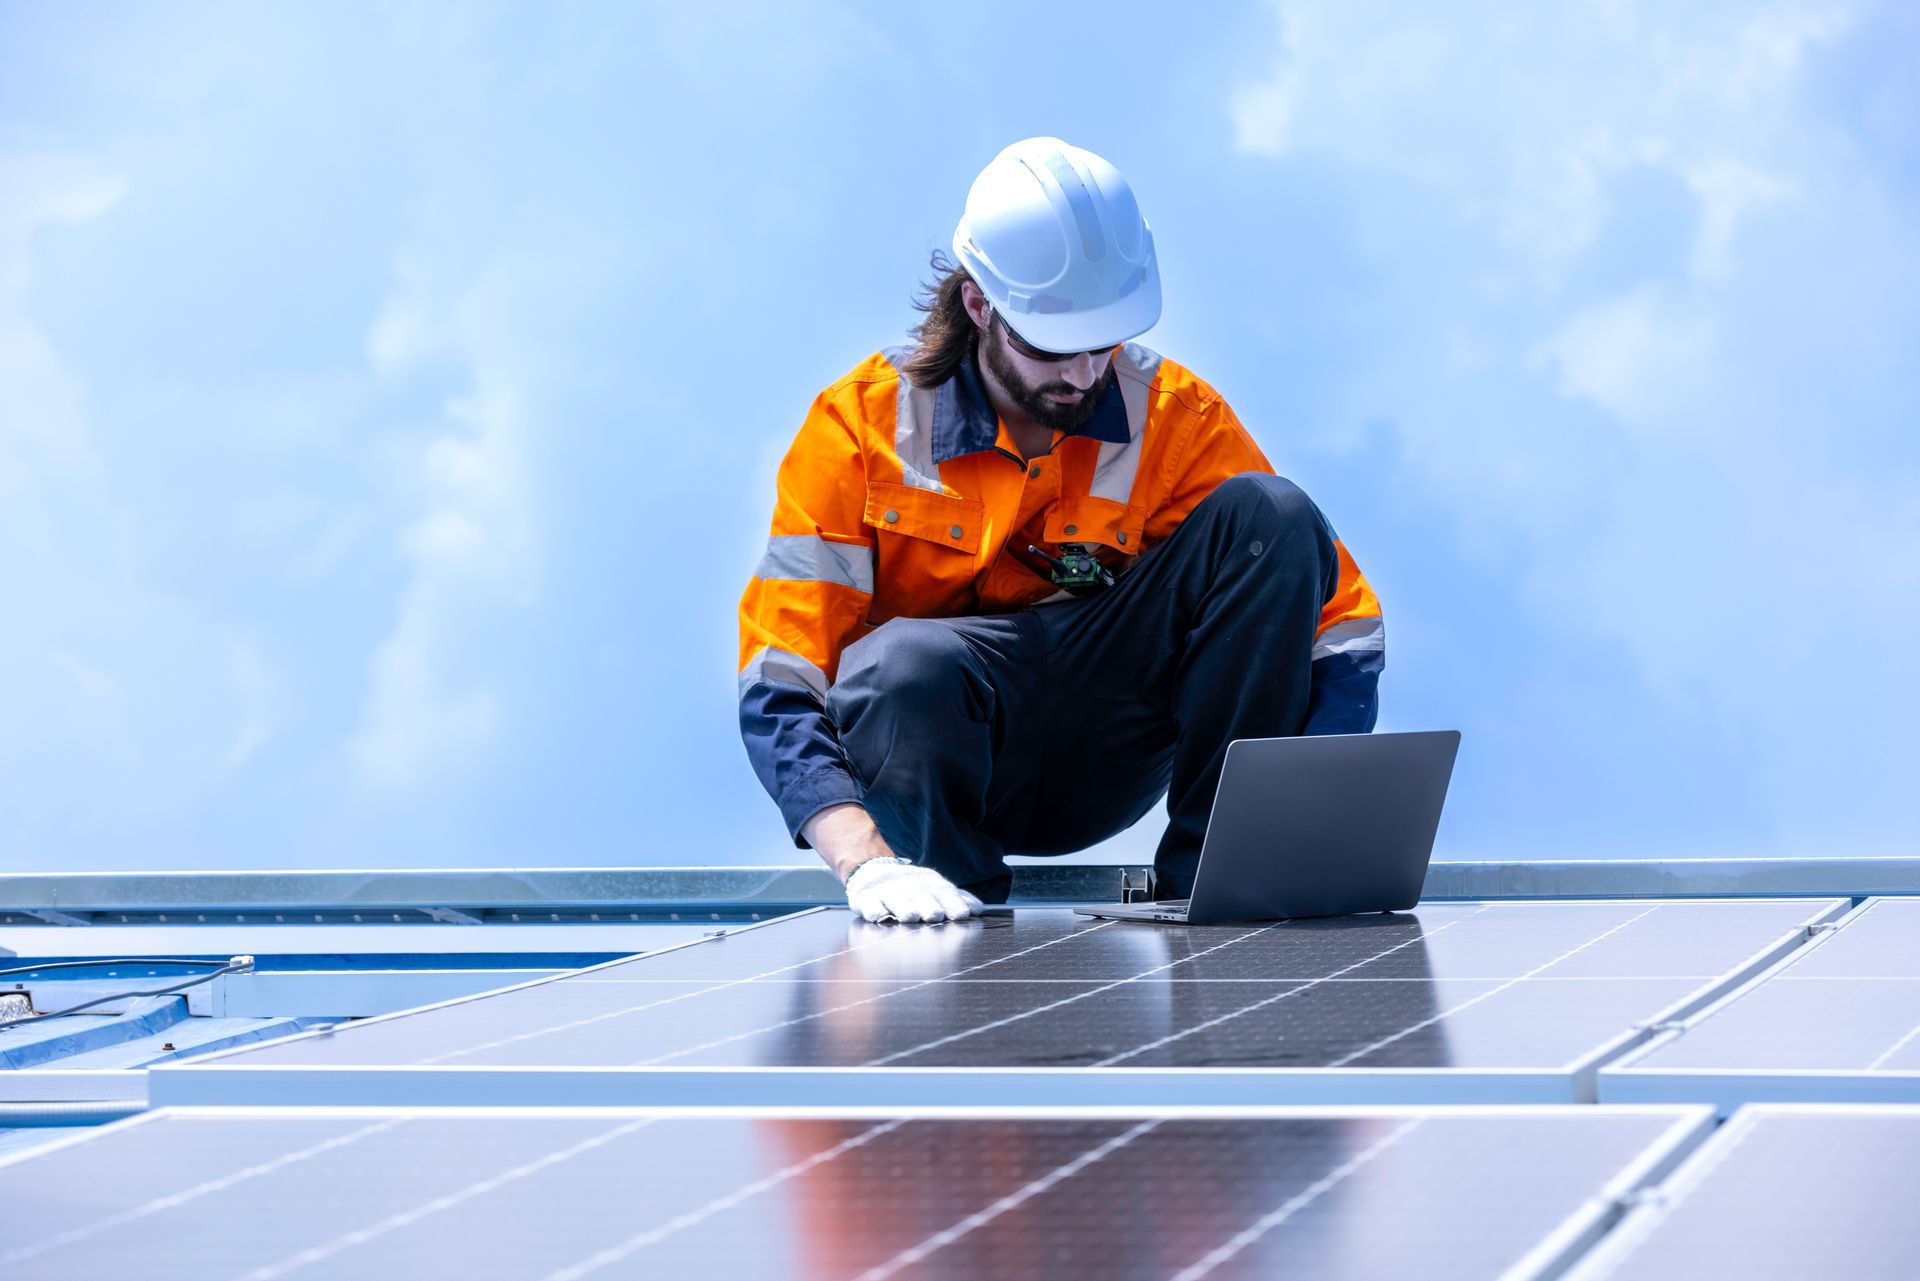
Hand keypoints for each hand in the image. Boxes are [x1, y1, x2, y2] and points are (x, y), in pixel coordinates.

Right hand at [844, 858, 981, 923]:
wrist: (873, 872)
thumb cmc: (912, 888)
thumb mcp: (934, 888)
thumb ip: (956, 899)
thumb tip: (978, 908)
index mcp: (929, 882)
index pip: (944, 891)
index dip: (953, 902)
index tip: (962, 915)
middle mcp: (909, 884)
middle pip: (920, 894)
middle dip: (928, 905)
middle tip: (935, 916)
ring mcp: (886, 891)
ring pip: (896, 899)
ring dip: (903, 907)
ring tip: (910, 916)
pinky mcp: (866, 899)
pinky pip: (870, 904)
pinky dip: (874, 910)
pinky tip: (879, 916)